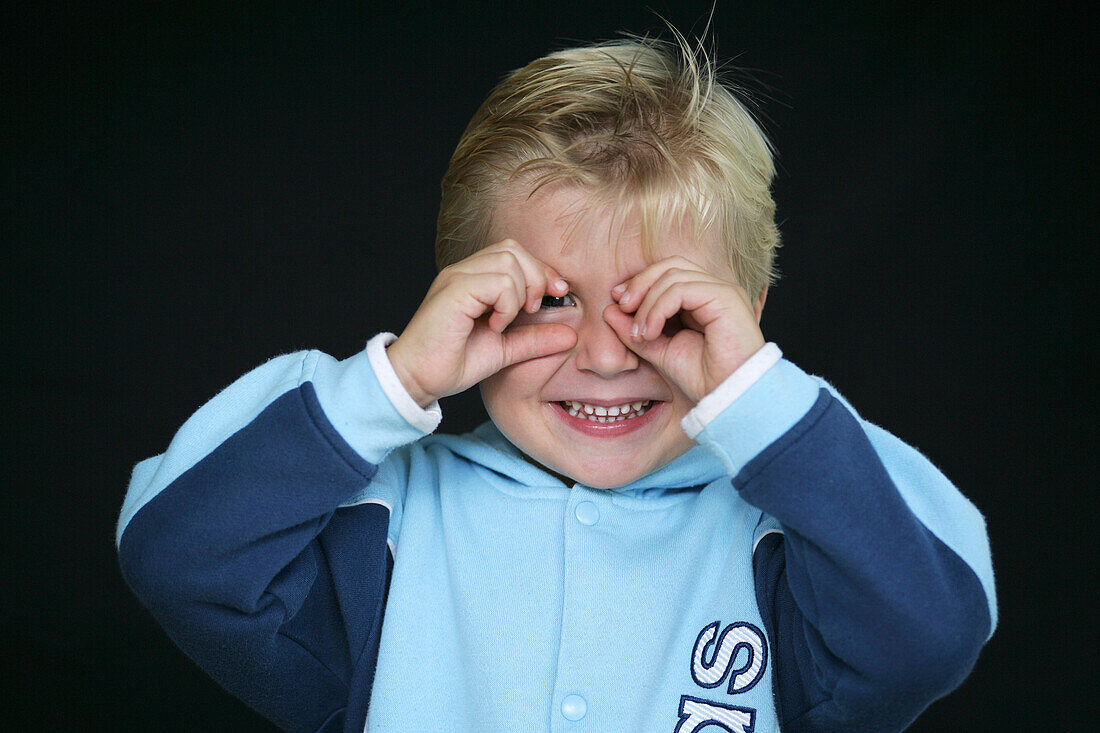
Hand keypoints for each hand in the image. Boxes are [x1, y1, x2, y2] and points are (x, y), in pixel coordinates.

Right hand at [386, 240, 577, 406]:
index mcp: (474, 279)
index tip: (555, 296)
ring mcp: (456, 278)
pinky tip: (496, 326)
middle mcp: (463, 271)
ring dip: (520, 292)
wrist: (417, 379)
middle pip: (514, 250)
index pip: (515, 253)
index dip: (541, 272)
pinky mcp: (453, 291)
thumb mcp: (504, 350)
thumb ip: (535, 338)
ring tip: (508, 321)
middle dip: (535, 277)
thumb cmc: (452, 363)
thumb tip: (571, 334)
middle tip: (531, 310)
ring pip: (508, 260)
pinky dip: (507, 303)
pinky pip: (496, 281)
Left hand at [602, 256, 765, 403]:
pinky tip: (651, 332)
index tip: (617, 303)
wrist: (728, 397)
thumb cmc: (703, 378)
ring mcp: (723, 291)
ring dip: (647, 303)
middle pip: (670, 265)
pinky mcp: (726, 298)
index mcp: (703, 299)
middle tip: (621, 306)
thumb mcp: (659, 351)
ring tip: (639, 333)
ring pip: (674, 275)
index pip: (668, 272)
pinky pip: (682, 289)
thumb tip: (609, 309)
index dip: (640, 282)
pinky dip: (658, 308)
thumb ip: (635, 330)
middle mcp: (715, 290)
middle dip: (640, 283)